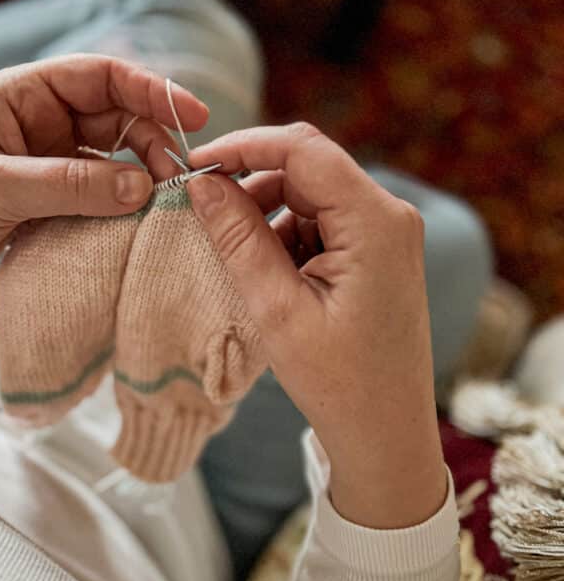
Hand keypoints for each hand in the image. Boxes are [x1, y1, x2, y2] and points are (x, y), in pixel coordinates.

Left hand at [0, 55, 207, 343]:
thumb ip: (68, 184)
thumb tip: (143, 187)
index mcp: (22, 96)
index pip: (101, 76)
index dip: (152, 89)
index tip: (193, 116)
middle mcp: (39, 126)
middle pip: (117, 120)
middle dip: (153, 143)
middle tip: (178, 182)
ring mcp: (44, 168)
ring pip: (112, 164)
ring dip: (140, 182)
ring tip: (162, 210)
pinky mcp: (43, 208)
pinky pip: (95, 203)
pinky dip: (119, 213)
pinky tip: (137, 230)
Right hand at [187, 124, 446, 527]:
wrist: (386, 434)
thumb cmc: (338, 382)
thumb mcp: (277, 310)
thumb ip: (239, 239)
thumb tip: (203, 184)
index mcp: (374, 223)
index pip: (302, 150)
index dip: (243, 146)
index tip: (193, 165)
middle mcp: (389, 216)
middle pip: (308, 167)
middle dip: (251, 182)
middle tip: (202, 212)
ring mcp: (386, 234)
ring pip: (311, 194)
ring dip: (266, 213)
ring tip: (237, 259)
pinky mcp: (377, 253)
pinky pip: (322, 222)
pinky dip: (286, 236)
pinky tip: (267, 275)